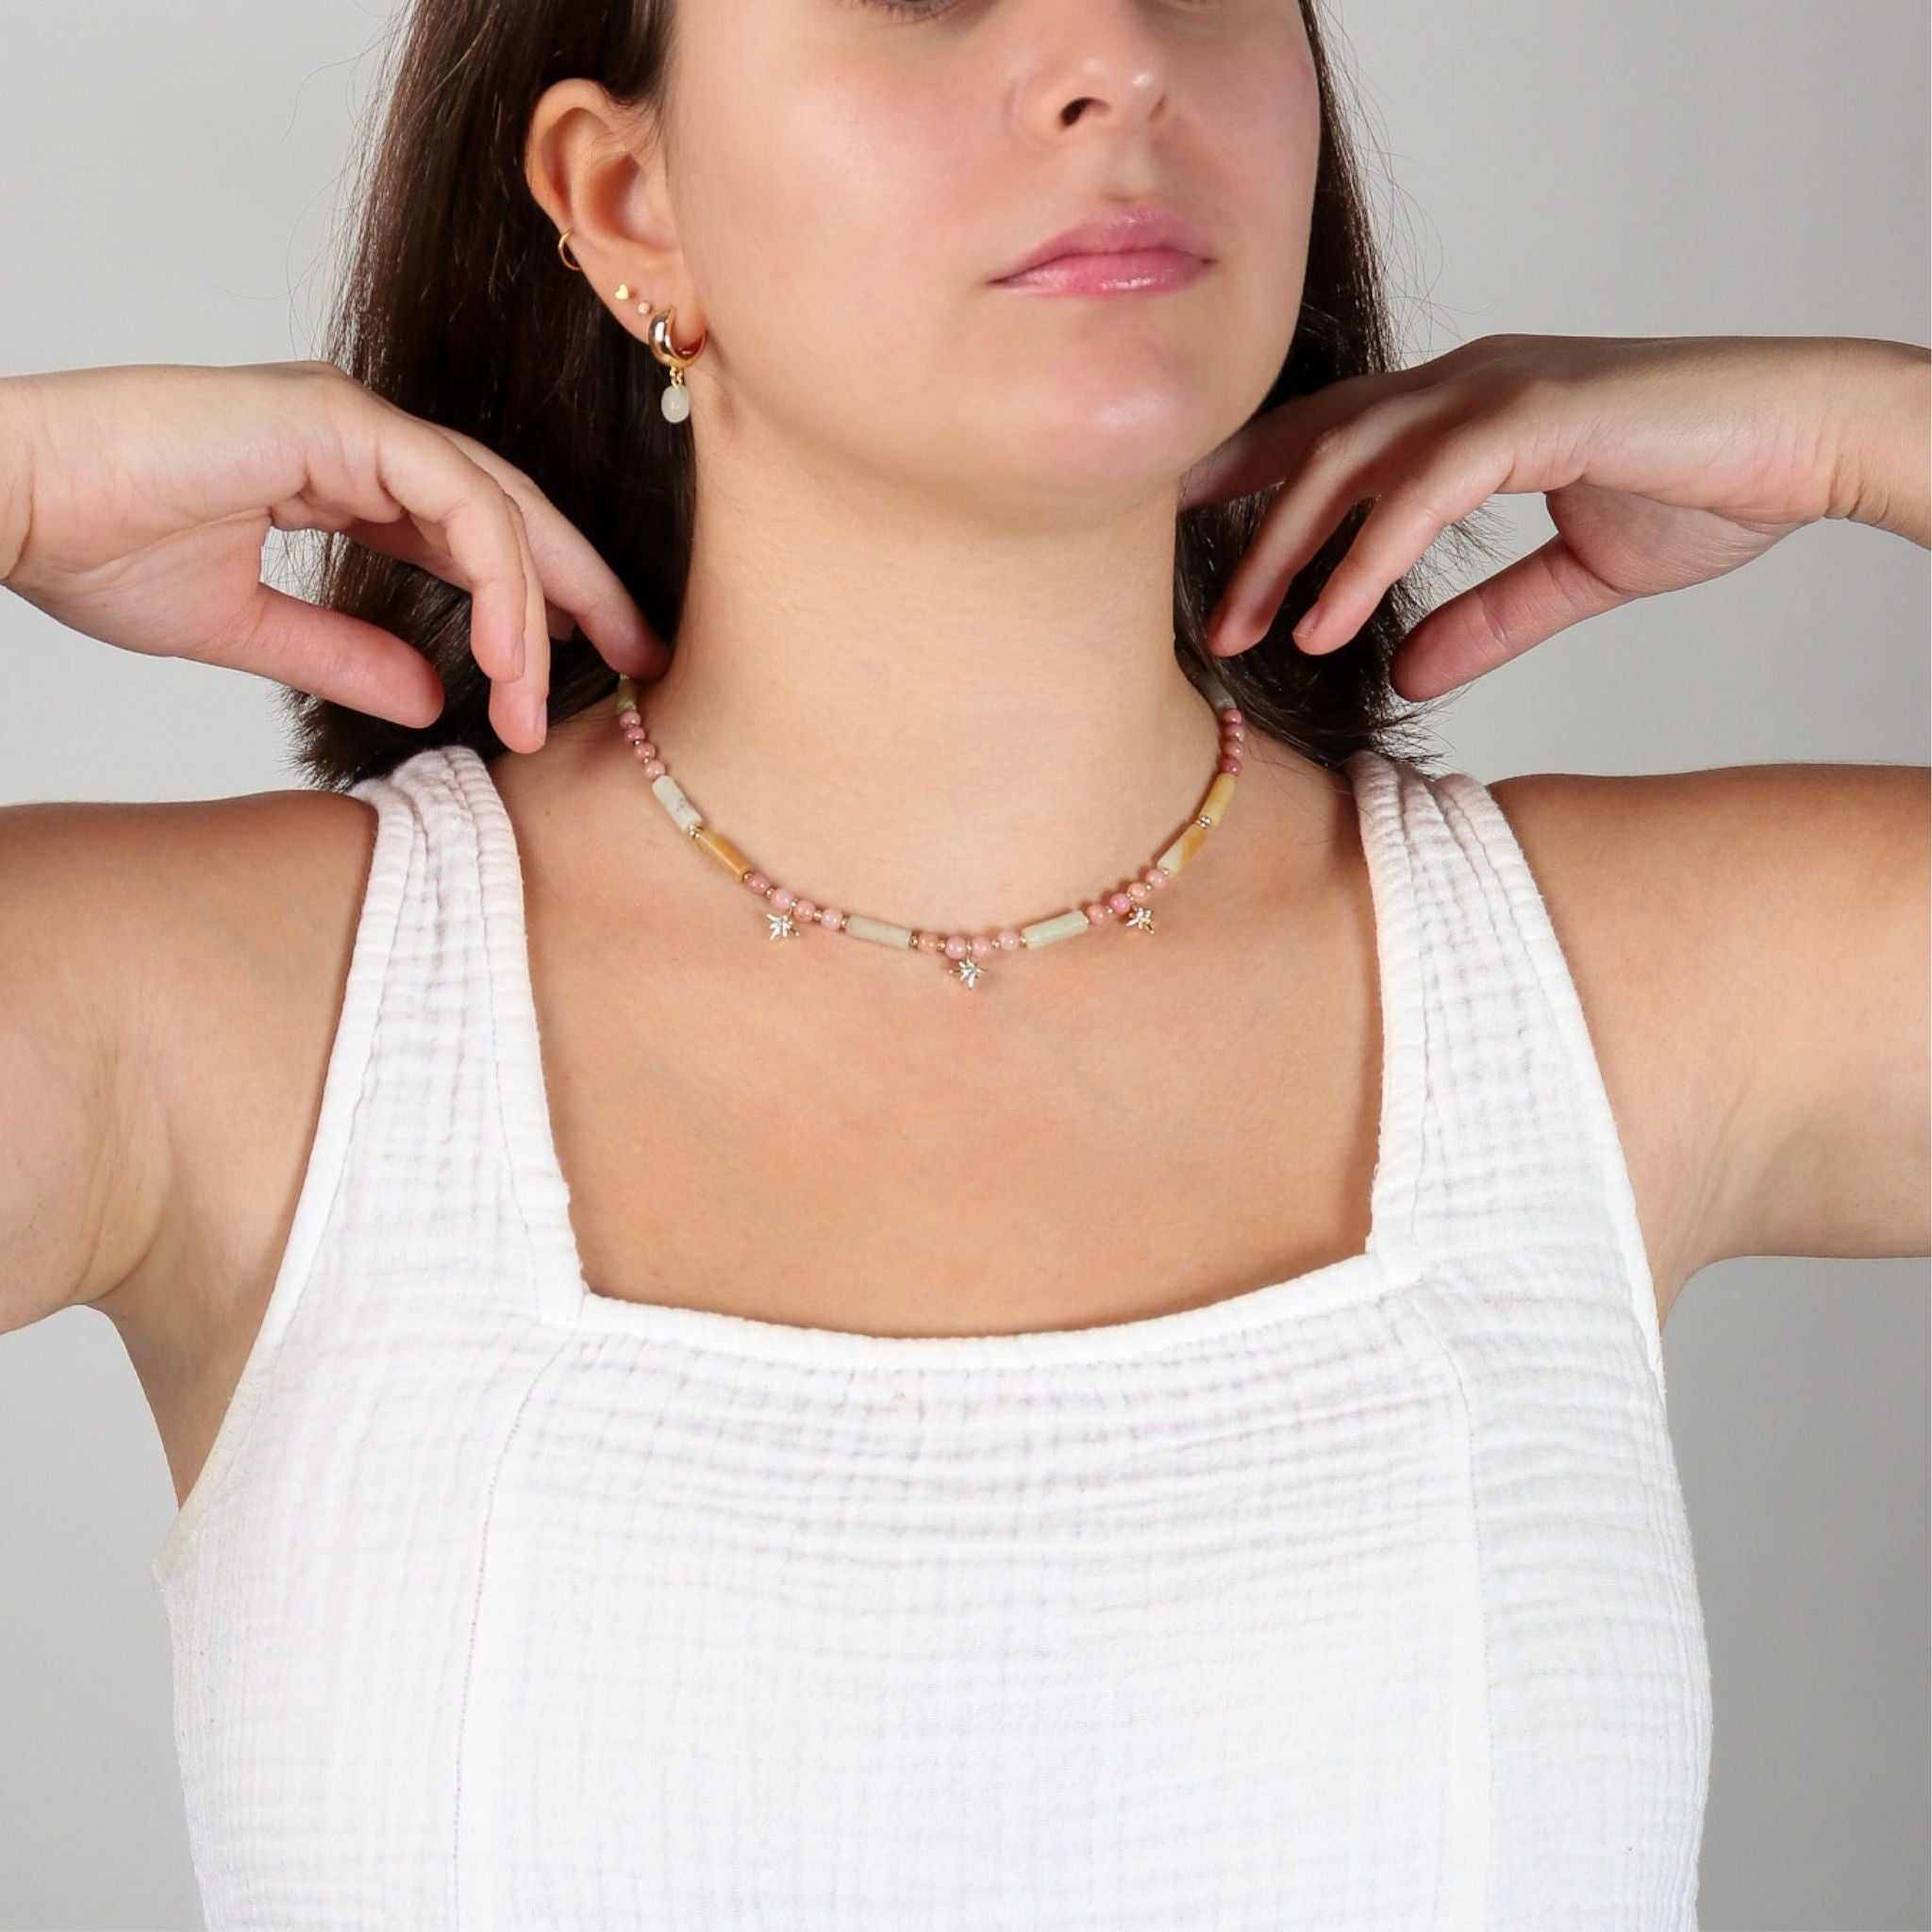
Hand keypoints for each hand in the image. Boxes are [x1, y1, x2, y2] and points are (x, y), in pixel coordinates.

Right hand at [0, 360, 668, 750]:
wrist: (7, 503)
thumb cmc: (93, 547)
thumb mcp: (246, 627)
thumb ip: (346, 653)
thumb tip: (434, 698)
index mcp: (343, 476)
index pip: (477, 535)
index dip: (541, 600)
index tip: (597, 667)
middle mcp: (362, 438)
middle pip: (511, 514)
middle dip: (585, 591)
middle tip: (648, 664)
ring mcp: (352, 418)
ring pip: (496, 509)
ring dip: (539, 610)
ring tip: (548, 705)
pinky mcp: (334, 417)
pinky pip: (456, 498)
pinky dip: (494, 574)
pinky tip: (508, 652)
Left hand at [1178, 334, 1893, 700]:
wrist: (1813, 444)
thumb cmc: (1706, 487)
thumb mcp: (1571, 577)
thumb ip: (1484, 619)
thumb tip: (1403, 671)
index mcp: (1462, 409)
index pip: (1326, 436)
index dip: (1248, 483)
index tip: (1185, 548)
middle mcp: (1462, 384)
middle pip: (1313, 446)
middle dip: (1244, 531)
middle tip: (1201, 623)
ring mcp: (1495, 389)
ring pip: (1349, 461)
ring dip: (1285, 551)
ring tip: (1243, 634)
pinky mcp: (1536, 414)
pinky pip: (1422, 489)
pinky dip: (1365, 556)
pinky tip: (1325, 622)